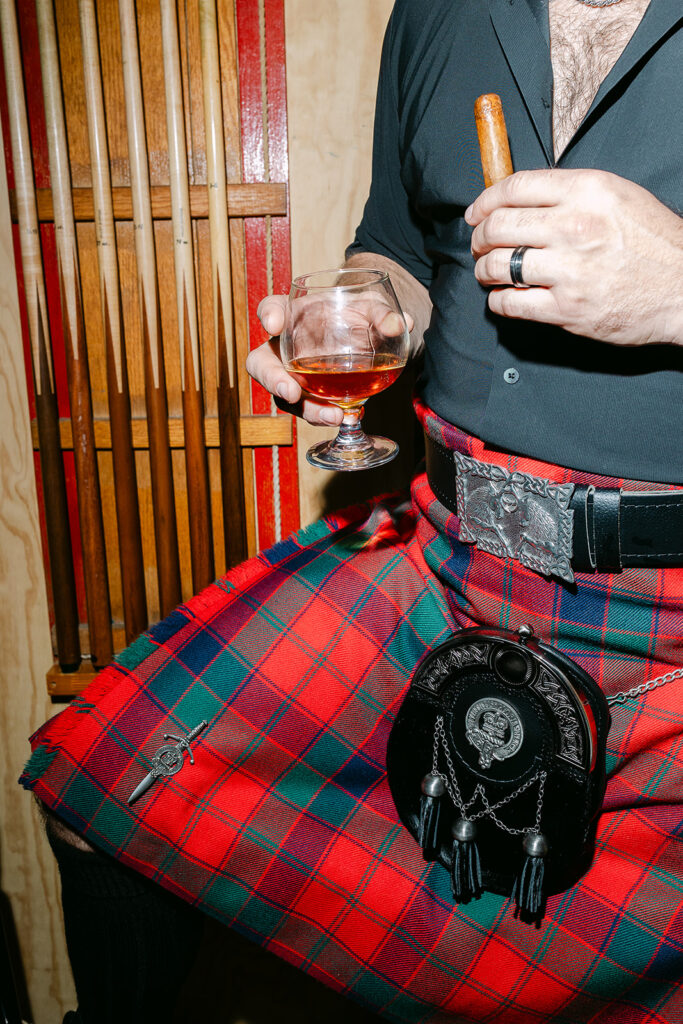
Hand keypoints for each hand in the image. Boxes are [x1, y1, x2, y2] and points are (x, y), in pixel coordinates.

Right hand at [248, 293, 412, 426]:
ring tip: (334, 415)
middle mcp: (286, 347)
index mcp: (295, 314)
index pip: (271, 308)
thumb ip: (383, 313)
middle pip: (261, 364)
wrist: (369, 337)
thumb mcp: (373, 308)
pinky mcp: (311, 396)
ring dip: (307, 409)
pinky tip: (347, 416)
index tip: (273, 323)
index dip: (268, 315)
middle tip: (291, 392)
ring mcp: (295, 375)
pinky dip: (326, 415)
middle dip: (272, 379)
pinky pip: (310, 409)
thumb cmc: (360, 314)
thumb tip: (400, 324)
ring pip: (285, 396)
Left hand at [465, 169, 682, 345]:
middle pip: (498, 226)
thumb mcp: (618, 197)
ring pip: (497, 265)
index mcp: (587, 191)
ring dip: (483, 269)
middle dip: (479, 237)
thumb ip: (571, 194)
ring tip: (488, 271)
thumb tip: (521, 199)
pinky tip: (504, 296)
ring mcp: (569, 270)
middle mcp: (575, 227)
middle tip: (479, 245)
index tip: (475, 213)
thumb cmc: (653, 244)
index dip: (484, 201)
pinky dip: (498, 300)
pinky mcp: (566, 309)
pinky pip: (510, 303)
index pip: (514, 187)